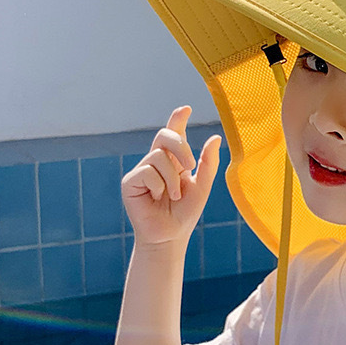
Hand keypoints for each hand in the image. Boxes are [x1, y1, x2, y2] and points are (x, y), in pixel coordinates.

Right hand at [121, 106, 221, 246]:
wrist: (170, 236)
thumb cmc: (185, 212)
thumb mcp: (201, 186)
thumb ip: (208, 163)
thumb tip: (215, 138)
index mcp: (174, 160)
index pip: (174, 134)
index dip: (177, 119)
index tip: (186, 108)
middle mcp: (156, 161)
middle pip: (165, 136)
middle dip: (180, 146)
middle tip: (190, 166)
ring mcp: (142, 170)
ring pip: (158, 156)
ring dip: (172, 178)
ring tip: (173, 195)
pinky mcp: (130, 182)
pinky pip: (147, 172)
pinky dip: (159, 185)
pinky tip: (157, 198)